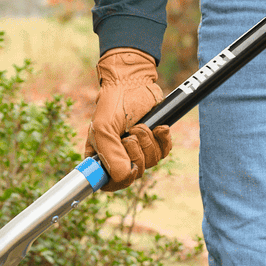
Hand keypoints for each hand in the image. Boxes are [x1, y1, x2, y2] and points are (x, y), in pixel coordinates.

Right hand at [86, 47, 172, 191]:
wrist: (132, 82)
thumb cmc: (112, 104)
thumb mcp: (105, 129)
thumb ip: (111, 155)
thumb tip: (124, 177)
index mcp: (101, 157)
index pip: (109, 183)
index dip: (120, 180)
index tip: (127, 169)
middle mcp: (119, 156)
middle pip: (134, 173)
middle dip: (136, 152)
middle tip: (129, 135)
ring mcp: (138, 150)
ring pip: (151, 162)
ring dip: (148, 141)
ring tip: (139, 126)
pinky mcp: (155, 142)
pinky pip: (164, 152)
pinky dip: (163, 138)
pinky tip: (158, 127)